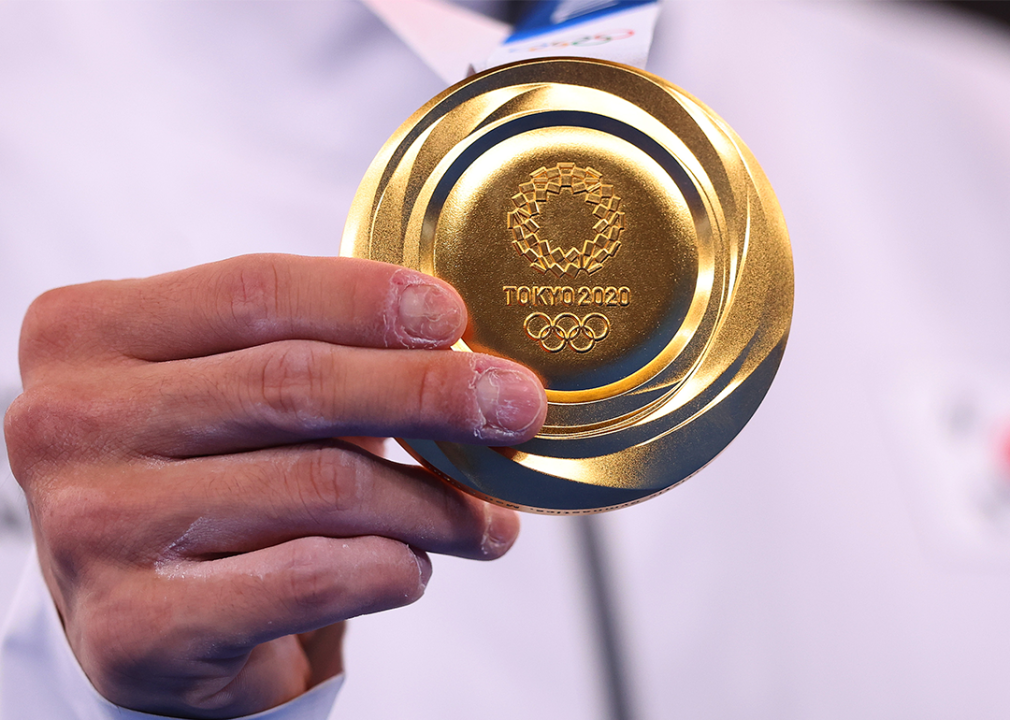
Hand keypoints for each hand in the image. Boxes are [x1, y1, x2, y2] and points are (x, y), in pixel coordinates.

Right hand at [3, 254, 545, 717]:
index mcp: (86, 333)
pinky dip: (390, 569)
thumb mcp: (230, 395)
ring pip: (320, 486)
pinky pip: (310, 578)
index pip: (254, 289)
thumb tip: (463, 352)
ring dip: (431, 502)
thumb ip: (314, 354)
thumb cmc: (203, 484)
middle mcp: (66, 423)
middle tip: (516, 406)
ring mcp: (91, 528)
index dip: (370, 298)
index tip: (456, 319)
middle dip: (429, 393)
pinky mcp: (133, 629)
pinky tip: (415, 567)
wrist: (148, 623)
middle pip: (292, 382)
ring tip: (484, 515)